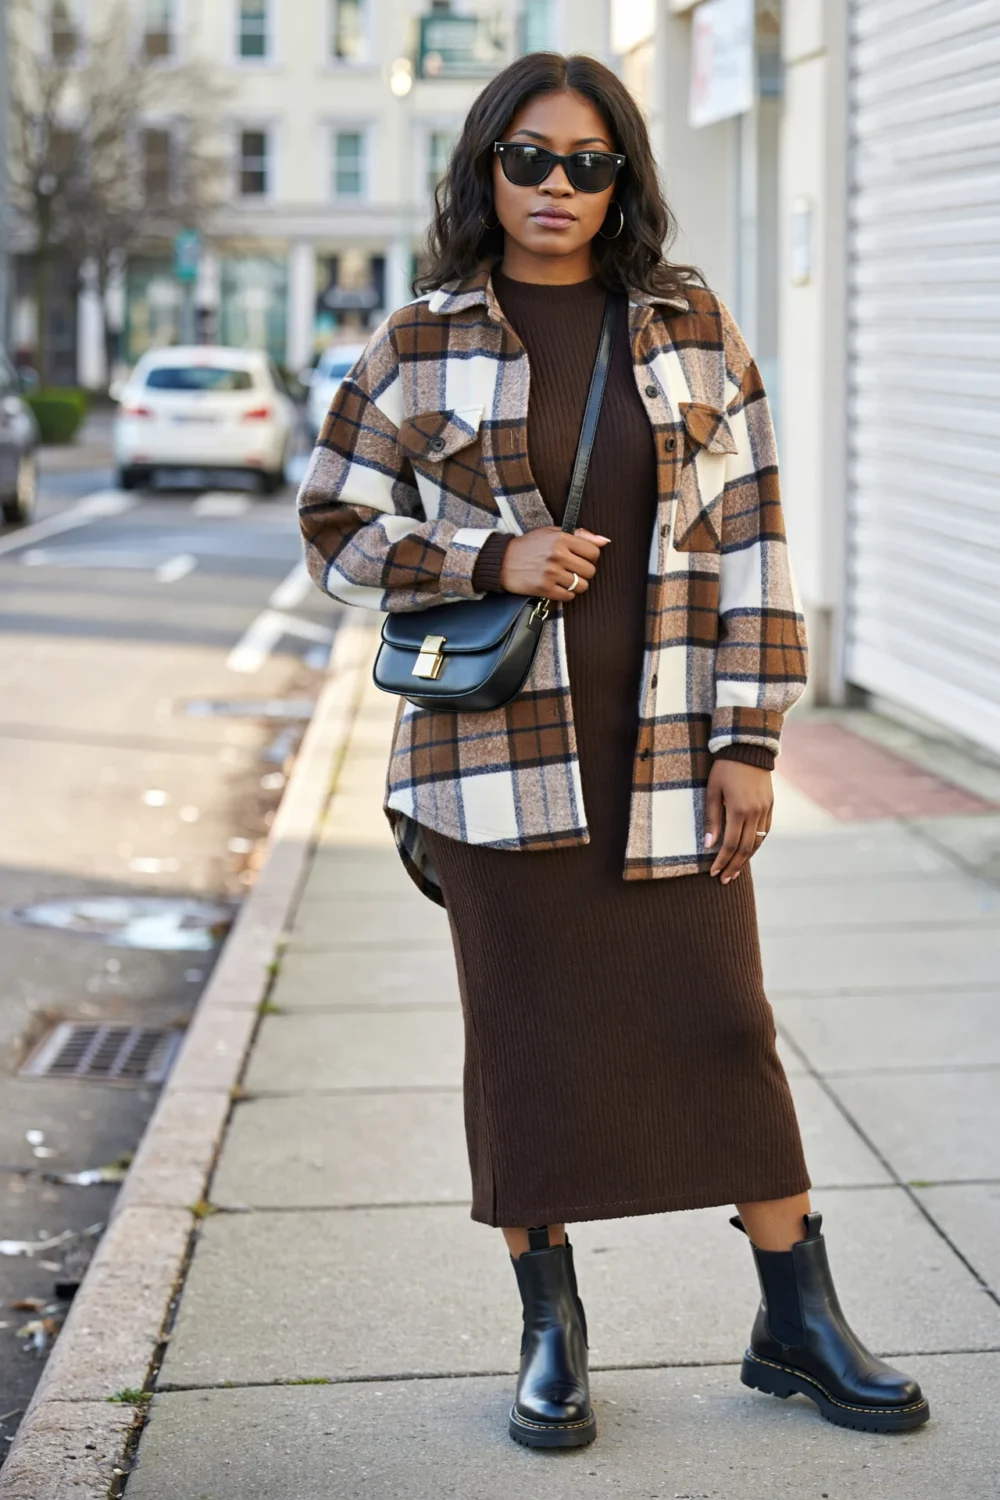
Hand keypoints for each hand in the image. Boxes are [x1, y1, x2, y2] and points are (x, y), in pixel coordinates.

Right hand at [500, 527, 609, 600]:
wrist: (502, 561)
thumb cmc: (529, 546)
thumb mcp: (552, 533)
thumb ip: (580, 535)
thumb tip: (605, 541)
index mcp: (561, 538)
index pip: (594, 552)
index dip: (590, 557)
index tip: (581, 558)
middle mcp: (557, 555)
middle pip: (590, 571)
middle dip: (584, 572)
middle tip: (572, 570)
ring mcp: (551, 573)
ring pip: (581, 586)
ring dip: (576, 585)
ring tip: (565, 579)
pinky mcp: (545, 588)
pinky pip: (569, 597)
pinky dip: (566, 594)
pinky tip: (558, 587)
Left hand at [704, 760, 772, 883]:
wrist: (748, 749)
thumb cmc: (724, 769)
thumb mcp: (712, 792)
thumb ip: (712, 819)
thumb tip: (709, 845)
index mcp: (739, 810)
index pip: (731, 844)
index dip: (722, 861)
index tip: (713, 873)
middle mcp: (755, 813)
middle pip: (746, 849)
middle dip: (734, 866)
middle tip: (724, 879)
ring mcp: (765, 810)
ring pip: (758, 842)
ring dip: (746, 859)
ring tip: (735, 871)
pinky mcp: (770, 806)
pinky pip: (765, 831)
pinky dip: (756, 844)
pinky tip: (748, 852)